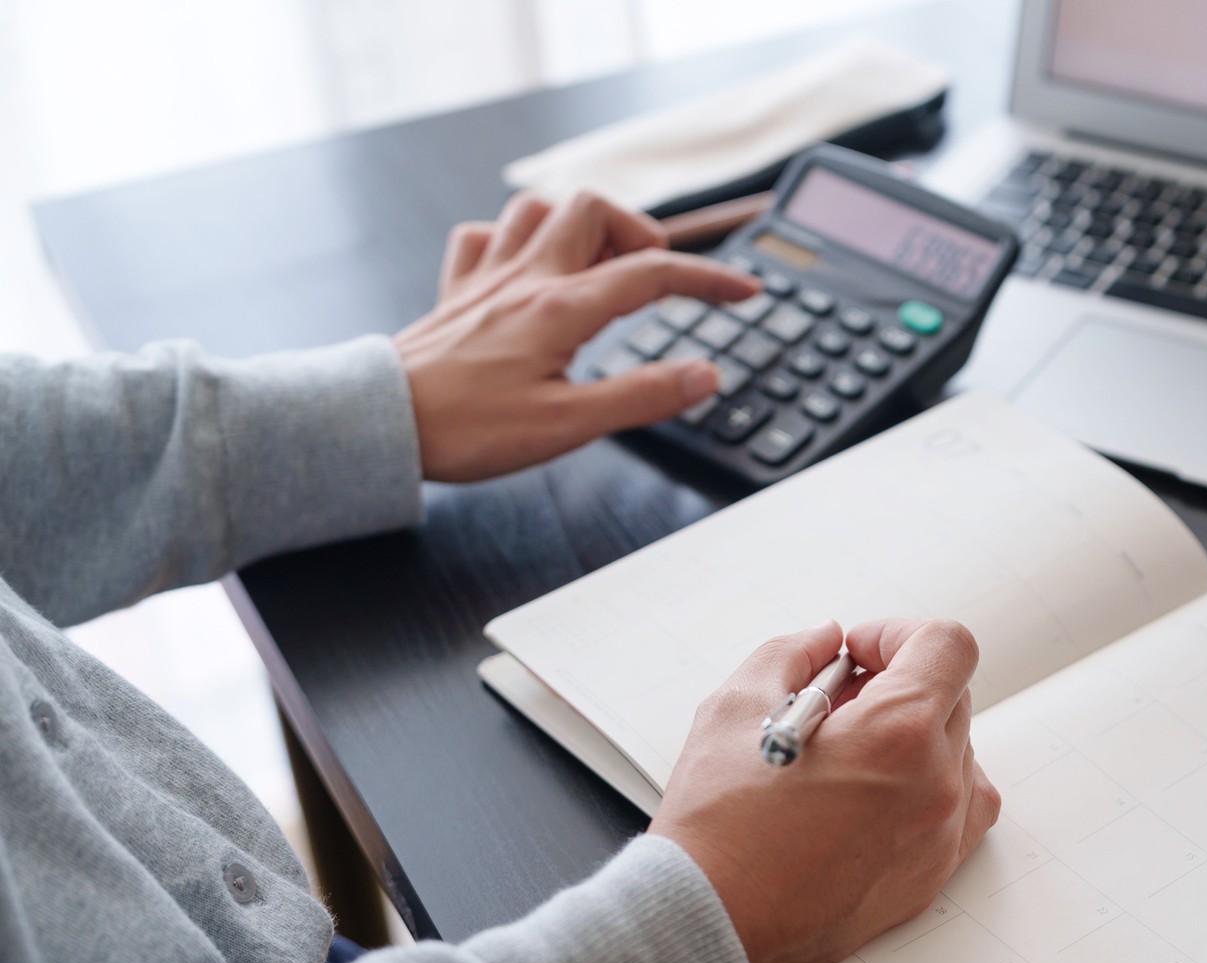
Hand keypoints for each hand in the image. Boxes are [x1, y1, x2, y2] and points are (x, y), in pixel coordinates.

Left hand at [395, 191, 759, 481]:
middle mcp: (525, 278)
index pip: (652, 274)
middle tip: (655, 279)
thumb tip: (705, 375)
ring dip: (577, 226)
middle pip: (594, 210)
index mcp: (561, 308)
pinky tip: (526, 271)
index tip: (744, 292)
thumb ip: (643, 397)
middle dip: (638, 234)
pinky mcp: (456, 293)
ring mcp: (488, 279)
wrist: (382, 424)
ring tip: (598, 267)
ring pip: (537, 209)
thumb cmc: (467, 429)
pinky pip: (482, 237)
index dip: (709, 280)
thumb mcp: (570, 426)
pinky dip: (512, 241)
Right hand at [651, 618, 1002, 962]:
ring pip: (958, 753)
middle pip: (952, 696)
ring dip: (915, 738)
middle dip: (897, 685)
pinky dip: (929, 789)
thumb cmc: (717, 830)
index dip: (897, 634)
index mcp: (899, 733)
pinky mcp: (928, 879)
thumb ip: (792, 654)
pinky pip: (959, 812)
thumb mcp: (736, 706)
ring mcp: (939, 838)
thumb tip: (824, 641)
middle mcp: (935, 785)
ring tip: (848, 756)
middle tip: (835, 706)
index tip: (858, 654)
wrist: (710, 926)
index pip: (948, 645)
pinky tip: (874, 794)